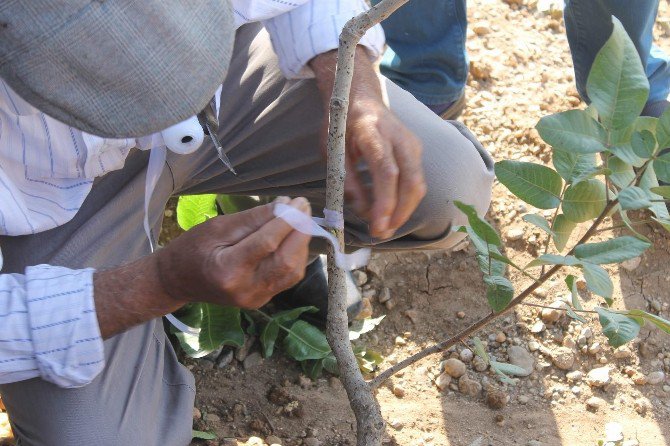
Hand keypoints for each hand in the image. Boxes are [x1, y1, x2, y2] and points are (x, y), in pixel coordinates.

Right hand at [156, 197, 311, 308]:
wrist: (178, 281)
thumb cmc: (192, 249)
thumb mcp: (217, 227)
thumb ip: (253, 219)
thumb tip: (285, 205)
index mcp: (228, 270)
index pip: (267, 244)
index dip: (287, 221)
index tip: (297, 201)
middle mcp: (245, 289)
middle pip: (286, 262)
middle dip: (300, 232)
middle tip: (303, 208)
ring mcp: (255, 299)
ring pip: (292, 272)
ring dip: (301, 244)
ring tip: (300, 220)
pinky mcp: (262, 300)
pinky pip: (287, 278)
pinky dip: (295, 256)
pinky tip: (293, 238)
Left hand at [311, 48, 425, 238]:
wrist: (359, 95)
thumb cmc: (341, 124)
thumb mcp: (333, 151)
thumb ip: (347, 181)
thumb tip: (363, 213)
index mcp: (373, 132)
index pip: (387, 171)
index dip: (385, 201)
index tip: (377, 225)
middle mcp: (398, 136)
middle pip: (410, 181)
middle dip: (398, 213)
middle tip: (381, 234)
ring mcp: (411, 142)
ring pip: (418, 184)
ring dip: (404, 211)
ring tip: (385, 228)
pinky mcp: (416, 149)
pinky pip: (416, 180)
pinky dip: (406, 201)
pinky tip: (391, 212)